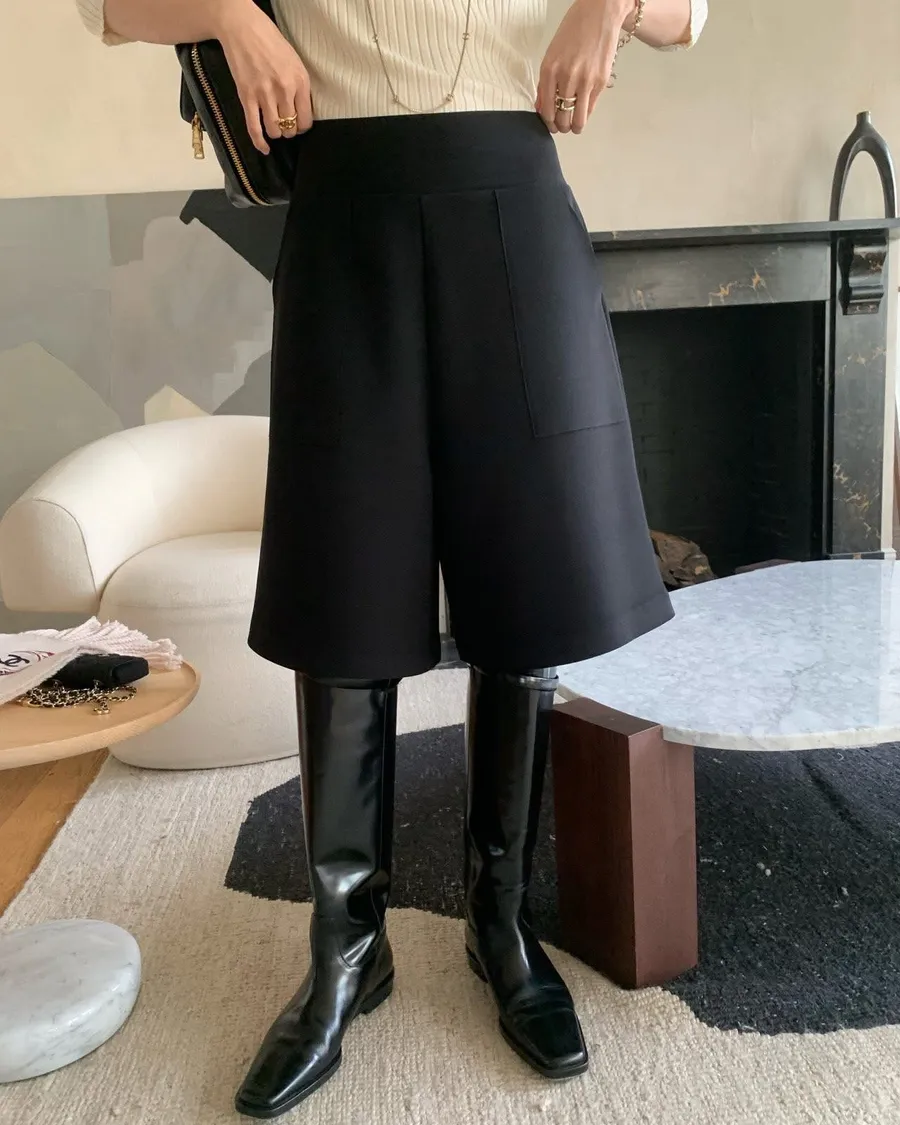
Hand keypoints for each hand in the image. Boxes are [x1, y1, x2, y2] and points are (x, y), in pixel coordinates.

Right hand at [216, 0, 312, 152]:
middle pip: (290, 127)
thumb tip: (302, 111)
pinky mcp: (247, 97)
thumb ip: (300, 86)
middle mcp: (284, 90)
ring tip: (274, 128)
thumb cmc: (270, 42)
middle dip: (288, 130)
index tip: (298, 125)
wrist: (243, 28)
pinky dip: (259, 142)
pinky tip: (264, 149)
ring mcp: (264, 94)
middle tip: (284, 126)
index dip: (302, 126)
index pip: (306, 119)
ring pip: (274, 130)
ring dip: (275, 134)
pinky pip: (254, 128)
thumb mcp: (295, 62)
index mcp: (299, 81)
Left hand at [536, 0, 632, 134]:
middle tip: (562, 126)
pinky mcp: (601, 81)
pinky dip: (586, 113)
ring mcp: (585, 81)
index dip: (548, 122)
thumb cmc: (574, 30)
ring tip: (574, 125)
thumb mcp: (552, 54)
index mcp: (550, 70)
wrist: (600, 13)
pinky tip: (584, 109)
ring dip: (574, 127)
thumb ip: (546, 82)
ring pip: (578, 120)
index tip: (550, 124)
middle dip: (561, 127)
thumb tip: (542, 107)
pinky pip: (591, 108)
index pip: (546, 110)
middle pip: (561, 119)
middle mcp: (566, 77)